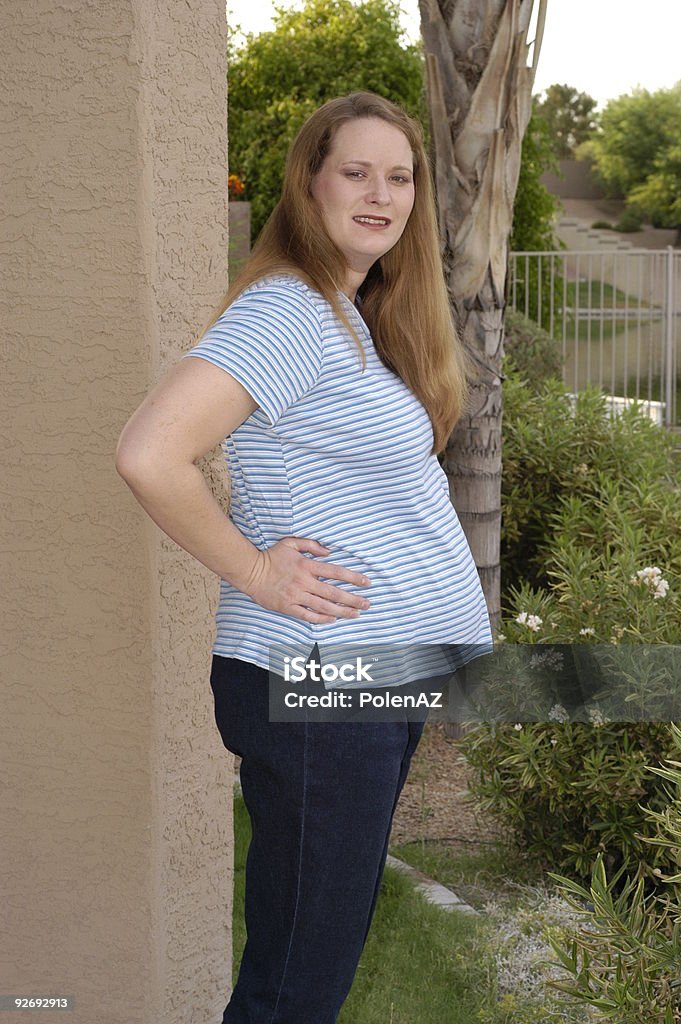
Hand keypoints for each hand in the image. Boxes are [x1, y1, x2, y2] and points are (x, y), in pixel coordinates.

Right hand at [241, 536, 371, 623]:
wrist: (250, 571)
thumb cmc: (271, 556)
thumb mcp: (290, 543)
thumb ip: (311, 545)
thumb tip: (329, 551)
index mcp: (306, 566)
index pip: (336, 572)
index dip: (353, 578)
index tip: (367, 583)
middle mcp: (304, 582)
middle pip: (333, 592)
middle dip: (353, 599)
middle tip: (367, 604)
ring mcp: (296, 596)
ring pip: (324, 606)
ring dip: (342, 611)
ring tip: (356, 614)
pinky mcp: (288, 607)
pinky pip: (308, 615)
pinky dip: (322, 619)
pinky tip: (333, 620)